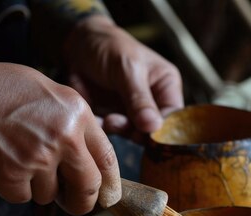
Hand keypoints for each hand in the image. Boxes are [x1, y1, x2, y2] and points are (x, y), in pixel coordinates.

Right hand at [0, 53, 120, 213]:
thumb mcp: (45, 91)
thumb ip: (71, 121)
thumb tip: (90, 156)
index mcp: (77, 113)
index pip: (107, 158)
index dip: (109, 183)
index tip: (105, 195)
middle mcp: (64, 136)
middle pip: (88, 187)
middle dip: (81, 201)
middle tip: (72, 203)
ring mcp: (38, 158)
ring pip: (49, 194)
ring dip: (34, 187)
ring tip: (14, 158)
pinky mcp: (10, 176)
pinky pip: (21, 197)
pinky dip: (10, 187)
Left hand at [63, 15, 182, 136]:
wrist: (77, 45)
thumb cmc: (109, 48)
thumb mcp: (127, 68)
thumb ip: (140, 99)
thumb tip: (154, 127)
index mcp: (166, 86)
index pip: (173, 117)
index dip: (163, 129)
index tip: (146, 133)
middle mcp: (153, 102)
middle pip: (154, 130)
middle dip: (138, 132)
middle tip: (119, 121)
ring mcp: (132, 112)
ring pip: (133, 135)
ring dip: (120, 130)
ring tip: (108, 119)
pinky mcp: (113, 118)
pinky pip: (112, 133)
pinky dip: (104, 129)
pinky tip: (97, 119)